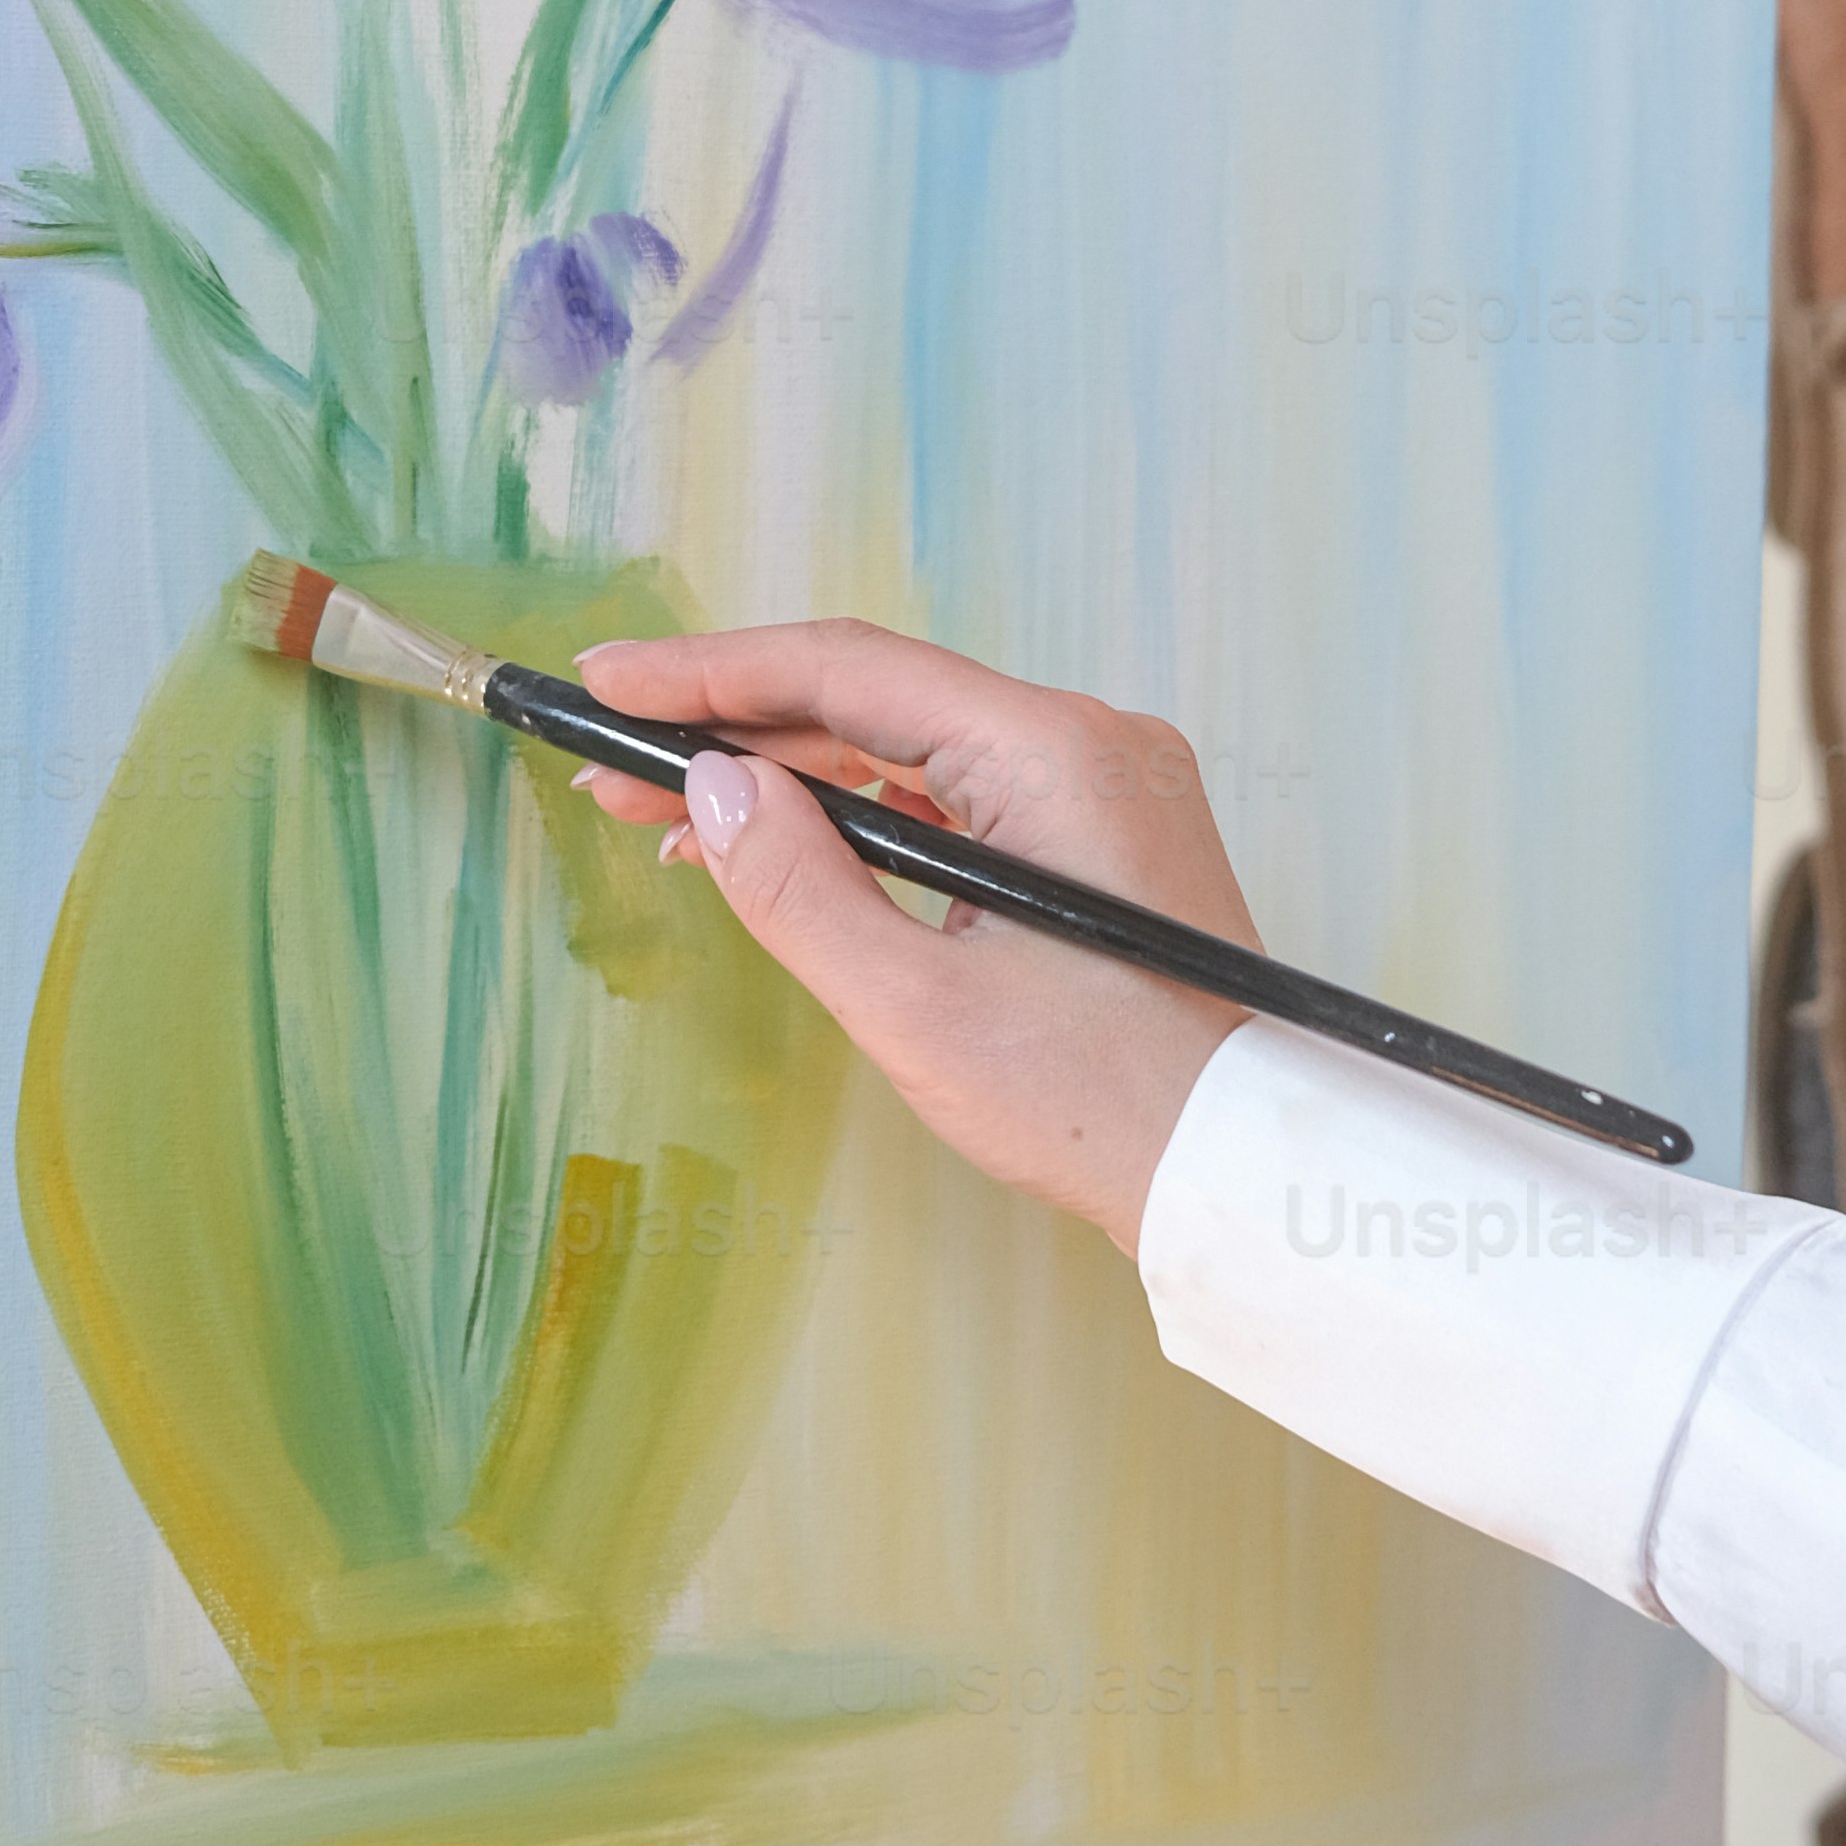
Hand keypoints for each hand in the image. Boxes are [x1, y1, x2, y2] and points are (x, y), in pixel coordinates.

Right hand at [568, 619, 1246, 1255]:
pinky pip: (957, 798)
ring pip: (910, 752)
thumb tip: (712, 787)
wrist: (1240, 1173)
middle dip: (734, 733)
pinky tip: (780, 852)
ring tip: (664, 819)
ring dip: (791, 780)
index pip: (848, 671)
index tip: (605, 682)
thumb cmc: (1097, 1104)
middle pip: (874, 703)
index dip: (712, 672)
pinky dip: (864, 821)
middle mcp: (1084, 739)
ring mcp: (1099, 786)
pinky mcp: (1099, 838)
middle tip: (608, 766)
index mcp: (1051, 750)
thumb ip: (799, 887)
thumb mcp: (917, 1007)